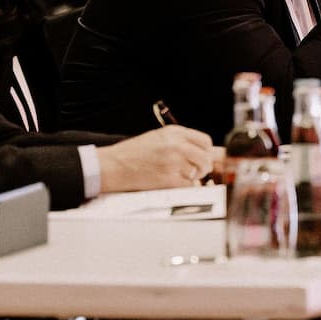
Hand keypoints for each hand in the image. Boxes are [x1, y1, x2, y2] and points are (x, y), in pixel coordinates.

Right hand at [96, 125, 214, 192]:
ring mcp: (174, 162)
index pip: (205, 141)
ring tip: (178, 176)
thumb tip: (204, 152)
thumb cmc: (133, 153)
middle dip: (203, 167)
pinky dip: (184, 187)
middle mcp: (177, 145)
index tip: (202, 158)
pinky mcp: (169, 179)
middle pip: (206, 158)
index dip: (206, 152)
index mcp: (175, 132)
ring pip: (199, 172)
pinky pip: (189, 186)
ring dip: (193, 177)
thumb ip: (181, 142)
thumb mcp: (158, 138)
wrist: (114, 165)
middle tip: (195, 171)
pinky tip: (173, 183)